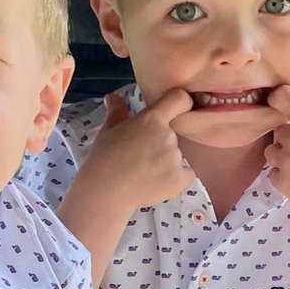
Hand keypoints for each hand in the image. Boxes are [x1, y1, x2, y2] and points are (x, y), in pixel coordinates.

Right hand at [80, 89, 196, 214]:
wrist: (106, 191)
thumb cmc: (103, 158)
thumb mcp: (108, 130)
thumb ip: (116, 111)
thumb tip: (113, 97)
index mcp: (152, 119)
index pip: (179, 99)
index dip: (179, 102)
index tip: (172, 109)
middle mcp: (168, 135)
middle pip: (171, 134)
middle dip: (159, 142)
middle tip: (140, 156)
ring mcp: (176, 158)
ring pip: (176, 155)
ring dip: (165, 161)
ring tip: (143, 173)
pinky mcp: (180, 179)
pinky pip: (186, 174)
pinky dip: (176, 177)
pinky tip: (158, 182)